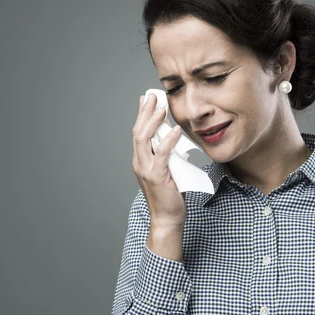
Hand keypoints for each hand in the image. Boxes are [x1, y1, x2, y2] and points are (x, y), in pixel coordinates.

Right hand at [132, 93, 186, 227]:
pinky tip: (176, 130)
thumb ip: (167, 157)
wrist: (167, 218)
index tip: (147, 99)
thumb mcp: (168, 171)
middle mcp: (139, 163)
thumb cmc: (170, 196)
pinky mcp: (157, 176)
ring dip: (153, 121)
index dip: (141, 115)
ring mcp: (146, 170)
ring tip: (162, 108)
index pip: (138, 133)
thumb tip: (174, 142)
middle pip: (138, 131)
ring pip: (144, 139)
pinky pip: (161, 154)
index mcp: (140, 161)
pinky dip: (168, 140)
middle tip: (153, 96)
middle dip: (145, 112)